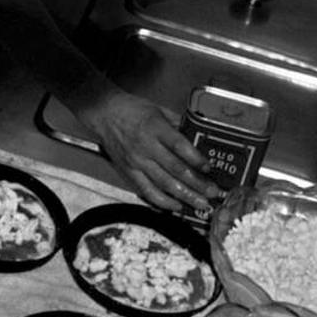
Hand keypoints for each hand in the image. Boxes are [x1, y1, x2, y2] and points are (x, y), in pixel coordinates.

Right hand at [75, 86, 219, 212]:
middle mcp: (145, 146)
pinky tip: (177, 206)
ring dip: (185, 196)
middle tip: (214, 193)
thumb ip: (177, 124)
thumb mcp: (158, 110)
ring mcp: (136, 161)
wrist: (103, 113)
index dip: (196, 159)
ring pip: (164, 183)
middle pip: (175, 169)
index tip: (209, 168)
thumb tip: (197, 138)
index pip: (179, 145)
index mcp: (154, 127)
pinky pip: (147, 190)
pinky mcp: (128, 171)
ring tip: (202, 204)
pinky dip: (162, 201)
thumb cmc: (131, 109)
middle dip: (197, 184)